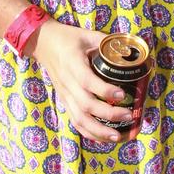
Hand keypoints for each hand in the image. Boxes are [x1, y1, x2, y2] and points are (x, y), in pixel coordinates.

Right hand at [33, 21, 133, 142]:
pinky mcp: (64, 101)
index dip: (105, 90)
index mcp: (72, 63)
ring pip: (79, 119)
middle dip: (108, 114)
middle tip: (129, 115)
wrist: (43, 43)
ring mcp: (64, 94)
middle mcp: (67, 82)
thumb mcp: (87, 34)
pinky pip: (75, 121)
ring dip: (99, 131)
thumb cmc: (68, 38)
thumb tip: (130, 52)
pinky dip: (89, 133)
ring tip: (118, 136)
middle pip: (86, 105)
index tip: (122, 94)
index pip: (87, 81)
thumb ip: (108, 42)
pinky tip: (104, 138)